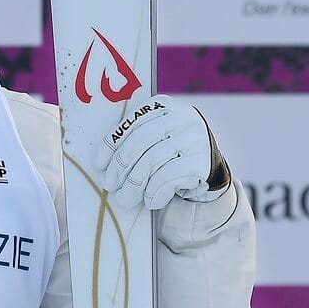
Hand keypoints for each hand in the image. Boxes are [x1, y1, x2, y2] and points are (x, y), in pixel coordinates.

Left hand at [93, 94, 230, 209]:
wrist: (209, 166)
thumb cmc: (170, 151)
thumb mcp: (154, 136)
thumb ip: (132, 139)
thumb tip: (102, 165)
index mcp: (163, 105)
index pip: (131, 123)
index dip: (111, 144)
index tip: (99, 164)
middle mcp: (182, 118)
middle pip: (139, 142)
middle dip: (120, 166)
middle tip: (110, 184)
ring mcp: (194, 139)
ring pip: (151, 161)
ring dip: (133, 185)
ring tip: (125, 198)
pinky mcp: (201, 162)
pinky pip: (168, 178)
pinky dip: (154, 193)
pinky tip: (149, 201)